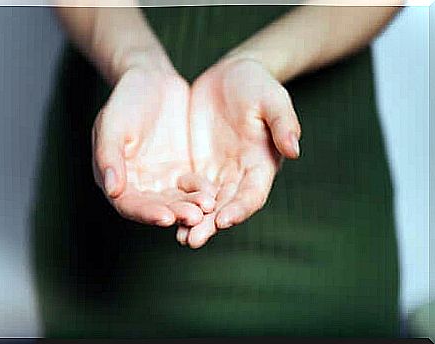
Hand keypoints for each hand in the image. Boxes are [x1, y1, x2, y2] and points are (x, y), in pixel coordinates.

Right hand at [92, 66, 215, 227]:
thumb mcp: (112, 124)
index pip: (129, 205)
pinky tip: (215, 193)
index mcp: (117, 179)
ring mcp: (163, 180)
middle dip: (175, 213)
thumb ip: (109, 156)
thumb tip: (112, 190)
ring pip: (177, 200)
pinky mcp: (183, 171)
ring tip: (208, 206)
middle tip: (195, 217)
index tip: (166, 217)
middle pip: (156, 208)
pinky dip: (202, 191)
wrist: (152, 80)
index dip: (146, 213)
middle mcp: (140, 185)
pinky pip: (193, 186)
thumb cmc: (125, 100)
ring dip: (191, 206)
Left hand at [176, 57, 300, 247]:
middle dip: (211, 224)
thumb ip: (283, 122)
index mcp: (261, 164)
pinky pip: (188, 189)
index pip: (253, 194)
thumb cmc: (257, 84)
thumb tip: (294, 149)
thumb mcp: (272, 98)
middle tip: (192, 240)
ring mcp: (218, 172)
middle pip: (226, 206)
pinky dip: (180, 203)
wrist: (232, 75)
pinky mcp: (199, 165)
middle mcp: (240, 175)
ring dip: (194, 221)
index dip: (240, 208)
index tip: (224, 220)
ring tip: (179, 237)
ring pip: (206, 203)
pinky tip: (165, 213)